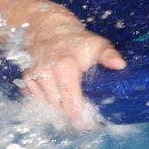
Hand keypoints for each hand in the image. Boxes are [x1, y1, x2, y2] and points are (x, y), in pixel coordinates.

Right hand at [22, 9, 126, 127]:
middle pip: (59, 108)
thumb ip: (108, 55)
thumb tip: (121, 66)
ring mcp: (35, 77)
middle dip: (71, 114)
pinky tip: (57, 94)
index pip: (71, 106)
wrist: (46, 26)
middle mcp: (47, 74)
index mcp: (65, 68)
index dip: (81, 118)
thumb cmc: (76, 39)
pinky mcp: (27, 78)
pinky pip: (37, 98)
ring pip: (48, 105)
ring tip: (71, 103)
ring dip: (59, 107)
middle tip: (84, 116)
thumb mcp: (96, 44)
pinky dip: (47, 99)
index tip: (91, 122)